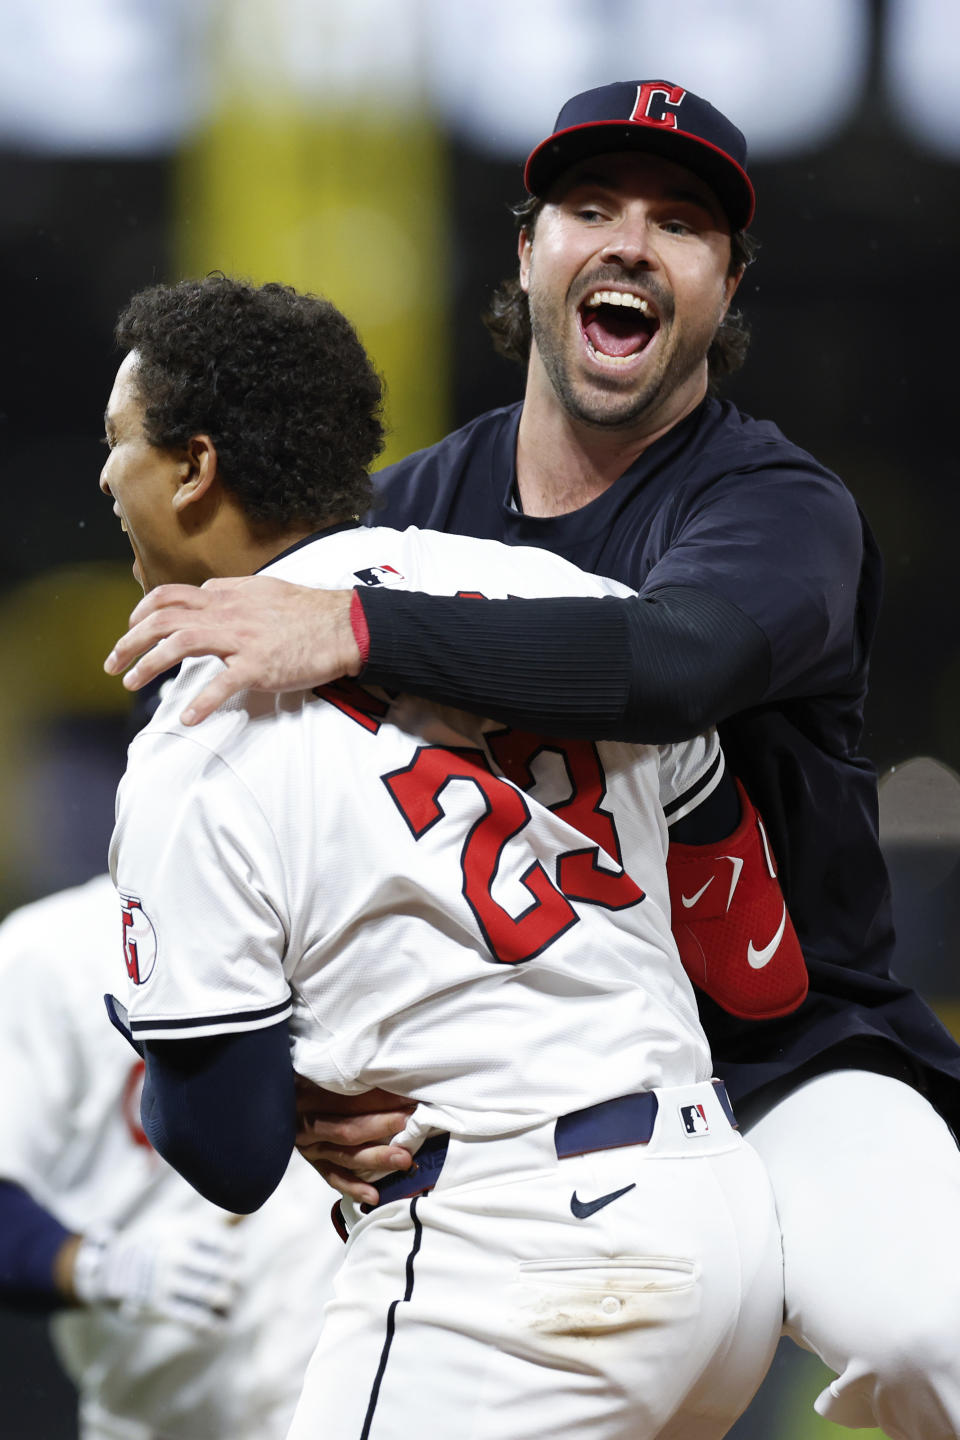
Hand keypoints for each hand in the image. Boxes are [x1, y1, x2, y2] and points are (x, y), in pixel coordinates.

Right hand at [71, 1221, 241, 1331]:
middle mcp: (175, 1252)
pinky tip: (219, 1327)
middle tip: (238, 1284)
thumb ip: (213, 1220)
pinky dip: (211, 1325)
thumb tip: (250, 1212)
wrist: (108, 1269)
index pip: (227, 1242)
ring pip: (212, 1294)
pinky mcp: (158, 1307)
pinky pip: (193, 1318)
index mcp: (182, 1228)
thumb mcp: (176, 1222)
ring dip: (228, 1303)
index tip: (236, 1258)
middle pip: (223, 1269)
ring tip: (231, 1303)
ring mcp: (166, 1280)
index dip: (238, 1253)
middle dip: (237, 1280)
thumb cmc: (153, 1242)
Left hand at [103, 577, 360, 725]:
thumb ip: (232, 591)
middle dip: (129, 641)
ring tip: (132, 684)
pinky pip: (221, 684)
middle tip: (112, 664)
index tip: (131, 630)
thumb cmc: (308, 611)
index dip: (141, 613)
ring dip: (148, 665)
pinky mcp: (259, 666)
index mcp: (226, 594)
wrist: (345, 626)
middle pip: (162, 619)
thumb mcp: (264, 589)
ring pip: (180, 644)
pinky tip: (186, 719)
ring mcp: (241, 639)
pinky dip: (200, 703)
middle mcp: (226, 613)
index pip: (169, 596)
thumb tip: (208, 589)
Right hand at [294, 1076, 414, 1205]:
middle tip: (409, 1124)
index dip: (379, 1099)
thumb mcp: (316, 1068)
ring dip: (376, 1158)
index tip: (407, 1098)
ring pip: (344, 1156)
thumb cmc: (305, 1077)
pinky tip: (374, 1195)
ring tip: (403, 1160)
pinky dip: (353, 1187)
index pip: (348, 1099)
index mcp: (306, 1094)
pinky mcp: (313, 1161)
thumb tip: (384, 1069)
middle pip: (347, 1129)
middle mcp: (306, 1124)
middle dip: (381, 1127)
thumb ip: (345, 1071)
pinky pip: (333, 1177)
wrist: (274, 1098)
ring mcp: (309, 1147)